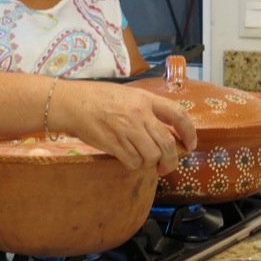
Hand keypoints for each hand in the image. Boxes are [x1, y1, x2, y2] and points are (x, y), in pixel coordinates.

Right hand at [57, 81, 196, 174]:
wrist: (70, 103)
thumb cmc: (95, 97)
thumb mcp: (126, 94)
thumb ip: (144, 108)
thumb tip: (161, 128)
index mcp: (144, 99)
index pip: (178, 115)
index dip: (189, 132)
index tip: (190, 145)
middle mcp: (139, 114)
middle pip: (167, 143)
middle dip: (171, 160)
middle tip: (166, 167)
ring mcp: (126, 129)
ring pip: (152, 156)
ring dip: (150, 163)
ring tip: (143, 162)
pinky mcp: (113, 143)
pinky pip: (133, 162)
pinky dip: (134, 165)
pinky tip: (128, 160)